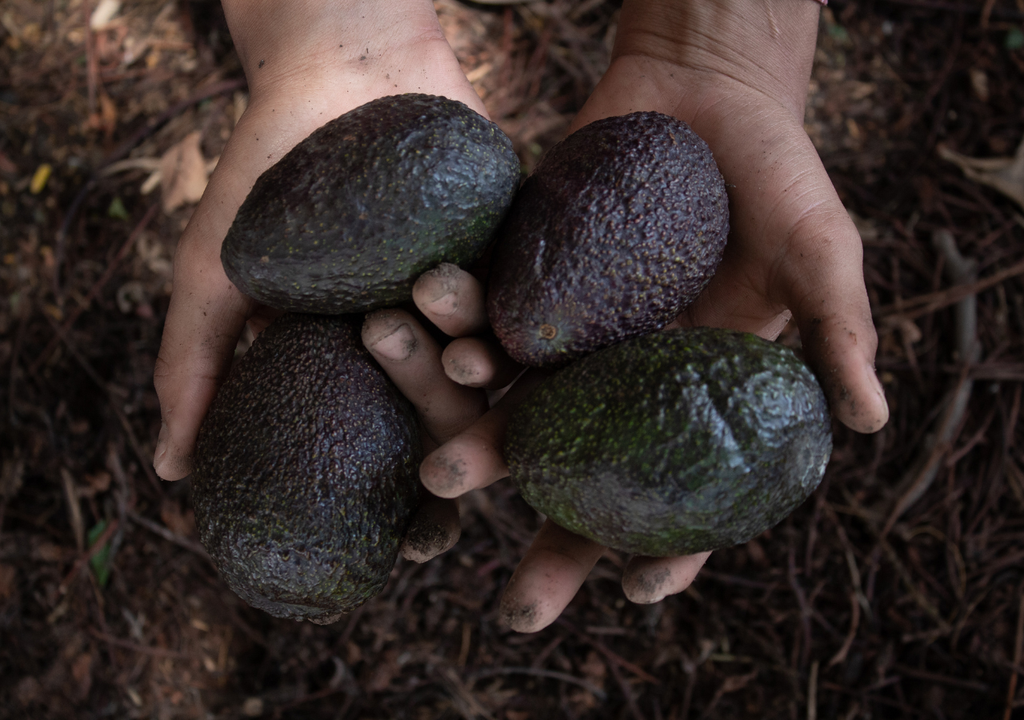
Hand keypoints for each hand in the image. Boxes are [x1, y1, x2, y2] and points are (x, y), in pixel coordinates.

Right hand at [152, 0, 490, 481]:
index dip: (408, 508)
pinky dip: (512, 316)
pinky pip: (522, 294)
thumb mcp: (216, 270)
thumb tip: (167, 470)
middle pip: (446, 409)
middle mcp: (423, 339)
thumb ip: (195, 362)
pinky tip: (504, 326)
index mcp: (360, 363)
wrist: (333, 67)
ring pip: (490, 358)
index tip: (412, 546)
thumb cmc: (266, 173)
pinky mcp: (509, 248)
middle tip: (433, 449)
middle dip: (440, 429)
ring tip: (460, 364)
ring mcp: (469, 295)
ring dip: (476, 371)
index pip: (389, 449)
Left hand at [415, 0, 889, 631]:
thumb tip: (871, 421)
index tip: (639, 593)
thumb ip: (838, 329)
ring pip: (516, 405)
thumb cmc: (776, 173)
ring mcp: (567, 332)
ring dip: (478, 438)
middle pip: (584, 476)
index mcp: (690, 392)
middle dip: (548, 539)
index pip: (680, 490)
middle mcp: (621, 378)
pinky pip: (483, 314)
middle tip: (516, 606)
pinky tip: (423, 336)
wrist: (704, 88)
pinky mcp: (524, 278)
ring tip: (443, 471)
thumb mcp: (819, 249)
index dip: (668, 548)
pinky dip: (454, 327)